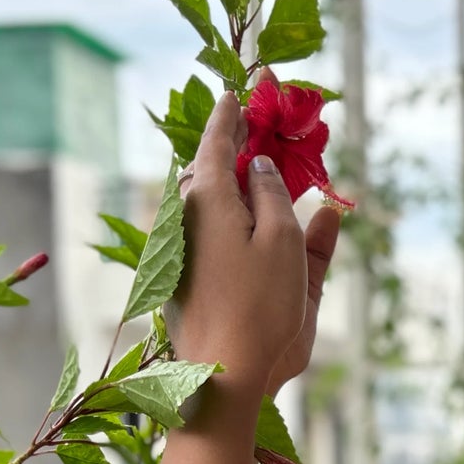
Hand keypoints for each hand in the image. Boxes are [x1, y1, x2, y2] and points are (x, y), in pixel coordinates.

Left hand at [171, 92, 337, 394]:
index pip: (218, 138)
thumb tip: (262, 167)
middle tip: (258, 127)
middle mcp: (186, 215)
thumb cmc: (260, 307)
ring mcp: (180, 247)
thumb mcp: (283, 242)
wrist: (222, 375)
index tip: (241, 88)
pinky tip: (246, 220)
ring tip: (260, 171)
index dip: (233, 112)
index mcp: (209, 196)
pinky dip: (228, 212)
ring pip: (206, 199)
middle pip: (209, 167)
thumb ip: (275, 194)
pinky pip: (205, 226)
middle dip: (235, 146)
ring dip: (233, 181)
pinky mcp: (181, 275)